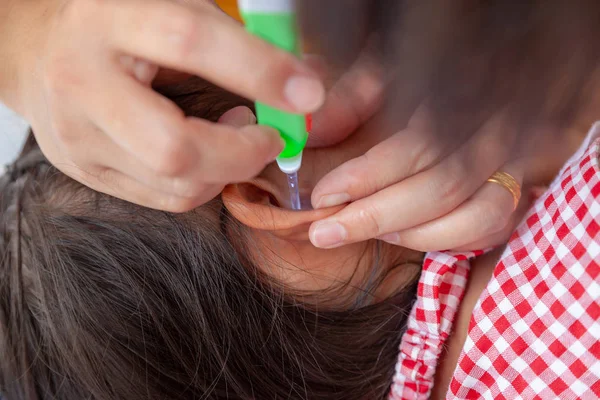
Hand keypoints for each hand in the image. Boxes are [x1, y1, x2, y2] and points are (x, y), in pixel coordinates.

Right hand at [3, 0, 323, 211]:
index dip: (257, 70)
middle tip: (271, 136)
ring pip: (175, 183)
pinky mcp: (85, 170)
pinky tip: (207, 154)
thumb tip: (304, 81)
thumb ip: (232, 39)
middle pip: (174, 146)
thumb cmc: (123, 25)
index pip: (188, 40)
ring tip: (237, 136)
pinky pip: (165, 198)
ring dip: (227, 169)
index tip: (307, 94)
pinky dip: (205, 182)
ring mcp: (79, 136)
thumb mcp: (170, 7)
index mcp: (108, 18)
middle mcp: (83, 81)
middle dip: (241, 153)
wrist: (38, 53)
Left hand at [306, 58, 532, 251]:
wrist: (485, 75)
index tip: (322, 197)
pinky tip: (407, 233)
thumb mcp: (388, 67)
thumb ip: (353, 95)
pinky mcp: (521, 185)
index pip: (416, 146)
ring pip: (481, 215)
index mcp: (466, 92)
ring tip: (372, 232)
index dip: (366, 177)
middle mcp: (501, 128)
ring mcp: (519, 158)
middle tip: (326, 233)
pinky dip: (450, 240)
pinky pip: (496, 227)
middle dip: (377, 217)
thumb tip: (315, 133)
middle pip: (445, 187)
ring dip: (417, 234)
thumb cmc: (429, 71)